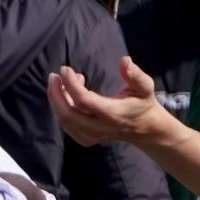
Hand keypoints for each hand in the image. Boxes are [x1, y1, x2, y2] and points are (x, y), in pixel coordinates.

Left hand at [47, 56, 167, 147]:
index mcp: (113, 113)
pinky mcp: (86, 138)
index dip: (71, 85)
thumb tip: (124, 60)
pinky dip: (60, 109)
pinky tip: (67, 94)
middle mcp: (101, 127)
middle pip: (69, 115)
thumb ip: (135, 74)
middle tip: (54, 75)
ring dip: (57, 100)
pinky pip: (67, 125)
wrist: (144, 128)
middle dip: (56, 94)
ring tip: (62, 81)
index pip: (85, 101)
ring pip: (65, 121)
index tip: (65, 69)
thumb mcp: (145, 86)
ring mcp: (92, 136)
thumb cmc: (142, 103)